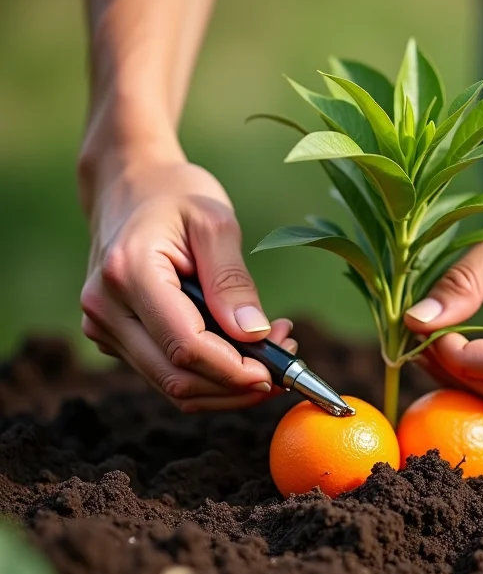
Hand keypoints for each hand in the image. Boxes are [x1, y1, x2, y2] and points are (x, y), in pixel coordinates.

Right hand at [79, 159, 294, 411]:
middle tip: (285, 361)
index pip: (186, 346)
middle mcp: (106, 309)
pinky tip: (242, 349)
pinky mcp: (115, 339)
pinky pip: (166, 374)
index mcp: (129, 274)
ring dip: (228, 385)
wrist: (128, 187)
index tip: (279, 369)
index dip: (236, 370)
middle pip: (178, 378)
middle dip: (238, 385)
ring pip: (173, 386)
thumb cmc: (176, 196)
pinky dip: (209, 374)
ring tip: (272, 352)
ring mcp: (105, 328)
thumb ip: (232, 281)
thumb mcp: (215, 222)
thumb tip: (255, 334)